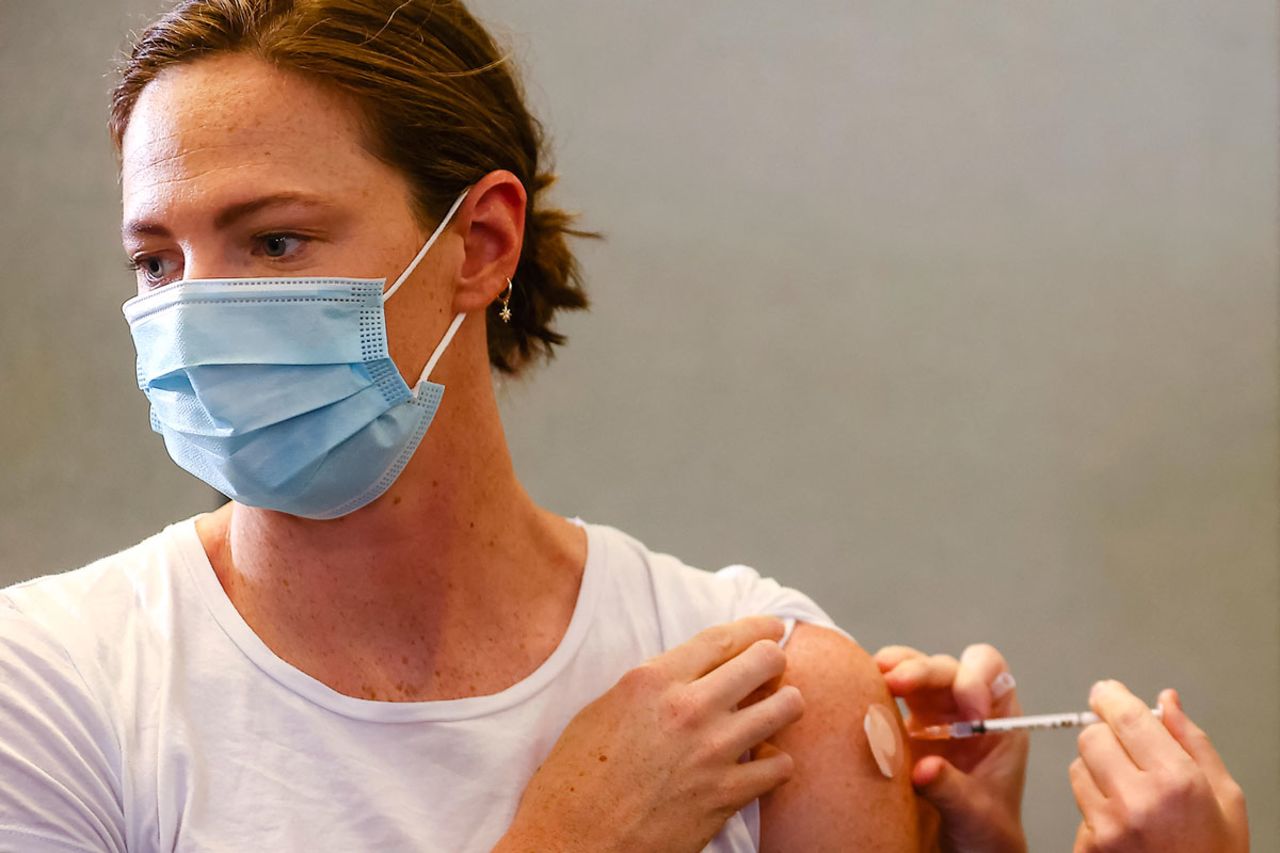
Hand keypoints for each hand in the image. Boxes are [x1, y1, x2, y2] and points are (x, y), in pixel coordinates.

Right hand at [498, 616, 804, 852]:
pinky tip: (762, 763)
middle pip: (764, 661)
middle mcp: (687, 709)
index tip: (771, 627)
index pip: (721, 638)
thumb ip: (652, 687)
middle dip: (775, 660)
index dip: (755, 627)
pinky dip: (776, 763)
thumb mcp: (604, 710)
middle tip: (773, 670)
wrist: (571, 842)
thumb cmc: (574, 780)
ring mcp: (712, 752)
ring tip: (774, 712)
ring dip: (784, 705)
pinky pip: (780, 766)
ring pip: (786, 707)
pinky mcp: (726, 796)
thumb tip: (688, 677)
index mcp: (651, 681)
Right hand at [874, 644, 1027, 852]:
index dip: (977, 679)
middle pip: (945, 667)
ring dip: (894, 669)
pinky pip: (886, 693)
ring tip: (877, 676)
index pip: (992, 673)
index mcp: (997, 718)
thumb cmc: (986, 830)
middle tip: (898, 682)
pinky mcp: (902, 725)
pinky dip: (873, 687)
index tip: (969, 711)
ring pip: (912, 669)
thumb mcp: (977, 814)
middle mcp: (962, 707)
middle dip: (923, 670)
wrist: (964, 850)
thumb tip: (925, 769)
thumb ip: (953, 789)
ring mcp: (931, 713)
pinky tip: (861, 693)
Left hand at [1071, 680, 1248, 852]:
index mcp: (1177, 782)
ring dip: (1096, 772)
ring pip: (1077, 768)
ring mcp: (1108, 827)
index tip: (1106, 692)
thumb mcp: (1225, 798)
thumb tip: (1166, 701)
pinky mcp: (1088, 846)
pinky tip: (1123, 823)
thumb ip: (1192, 742)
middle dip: (1105, 736)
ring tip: (1130, 796)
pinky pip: (1077, 805)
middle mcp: (1137, 801)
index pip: (1126, 717)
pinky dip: (1094, 806)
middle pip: (1091, 737)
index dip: (1111, 698)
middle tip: (1125, 750)